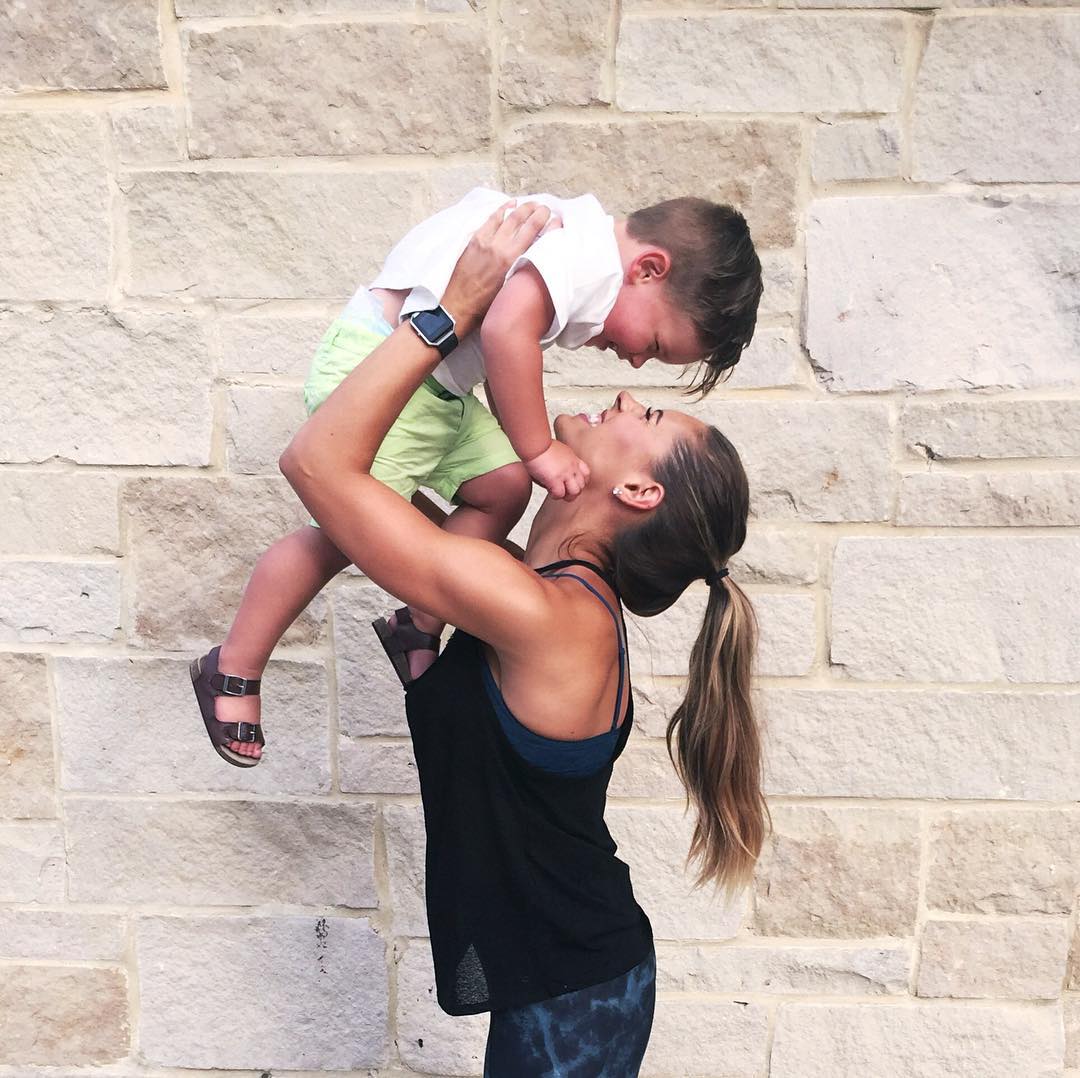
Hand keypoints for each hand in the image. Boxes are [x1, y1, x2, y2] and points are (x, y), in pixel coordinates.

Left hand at [442, 202, 559, 337]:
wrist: (459, 306)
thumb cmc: (486, 305)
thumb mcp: (510, 288)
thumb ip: (522, 269)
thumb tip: (533, 257)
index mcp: (510, 260)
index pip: (532, 234)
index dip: (546, 223)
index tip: (555, 217)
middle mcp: (499, 247)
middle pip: (521, 221)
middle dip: (536, 211)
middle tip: (545, 208)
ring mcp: (485, 241)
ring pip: (506, 217)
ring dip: (521, 208)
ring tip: (531, 204)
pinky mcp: (475, 240)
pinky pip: (490, 220)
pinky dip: (501, 210)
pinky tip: (509, 205)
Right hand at [524, 441, 589, 500]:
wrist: (535, 443)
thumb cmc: (539, 445)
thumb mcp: (556, 450)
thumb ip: (560, 460)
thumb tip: (555, 471)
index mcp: (573, 458)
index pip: (586, 473)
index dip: (581, 481)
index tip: (573, 483)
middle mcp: (572, 466)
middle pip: (582, 485)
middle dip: (573, 491)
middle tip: (564, 491)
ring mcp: (565, 473)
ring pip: (575, 492)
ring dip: (566, 495)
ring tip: (557, 493)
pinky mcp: (555, 479)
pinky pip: (559, 494)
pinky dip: (554, 495)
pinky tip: (549, 491)